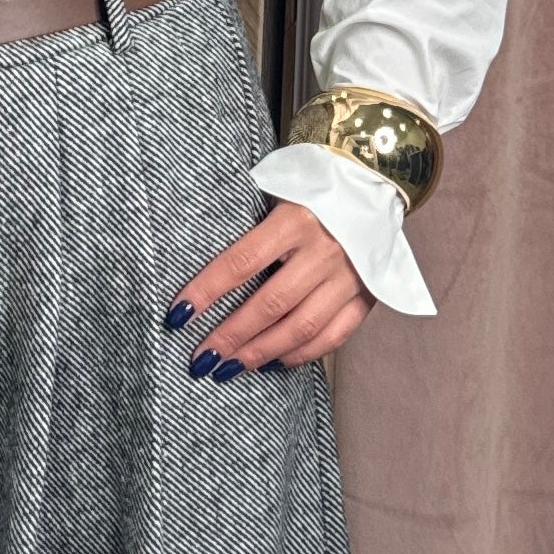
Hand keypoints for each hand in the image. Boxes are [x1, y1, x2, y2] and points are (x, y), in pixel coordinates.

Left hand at [171, 201, 374, 369]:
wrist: (374, 184)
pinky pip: (334, 335)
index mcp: (295, 220)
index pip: (241, 262)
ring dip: (261, 353)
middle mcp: (325, 250)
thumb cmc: (312, 192)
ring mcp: (350, 277)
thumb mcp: (278, 194)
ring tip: (229, 368)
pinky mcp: (367, 296)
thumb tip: (203, 274)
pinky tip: (274, 363)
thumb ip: (248, 229)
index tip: (178, 315)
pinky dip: (302, 354)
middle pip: (270, 304)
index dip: (207, 291)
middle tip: (201, 359)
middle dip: (230, 336)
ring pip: (302, 327)